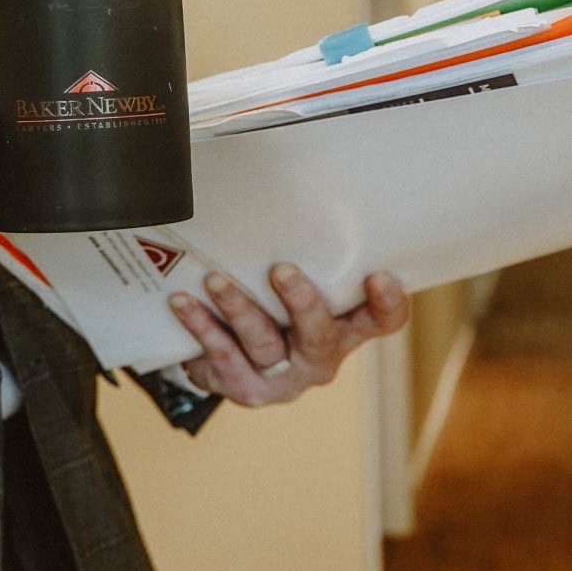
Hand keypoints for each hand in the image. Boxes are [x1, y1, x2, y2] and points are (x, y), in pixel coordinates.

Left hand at [172, 266, 408, 406]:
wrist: (235, 362)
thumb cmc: (276, 310)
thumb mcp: (298, 288)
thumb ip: (305, 257)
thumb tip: (283, 181)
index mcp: (346, 330)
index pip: (382, 322)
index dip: (387, 303)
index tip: (377, 274)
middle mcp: (320, 358)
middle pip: (320, 337)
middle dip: (302, 303)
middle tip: (281, 270)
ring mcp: (284, 379)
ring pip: (263, 345)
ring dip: (239, 309)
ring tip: (215, 280)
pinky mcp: (246, 389)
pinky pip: (223, 359)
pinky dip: (202, 328)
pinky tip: (184, 303)